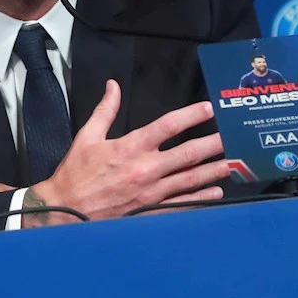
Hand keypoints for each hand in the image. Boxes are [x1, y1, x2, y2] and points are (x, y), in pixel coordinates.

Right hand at [27, 80, 227, 224]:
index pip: (167, 126)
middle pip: (187, 153)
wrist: (64, 210)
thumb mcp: (87, 137)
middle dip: (213, 143)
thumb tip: (113, 86)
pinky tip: (216, 192)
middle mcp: (145, 169)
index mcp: (130, 147)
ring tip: (233, 162)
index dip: (191, 115)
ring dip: (213, 170)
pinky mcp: (149, 211)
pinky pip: (180, 205)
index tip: (209, 108)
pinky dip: (200, 199)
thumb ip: (105, 110)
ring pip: (189, 179)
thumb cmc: (75, 175)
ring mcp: (150, 193)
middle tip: (233, 136)